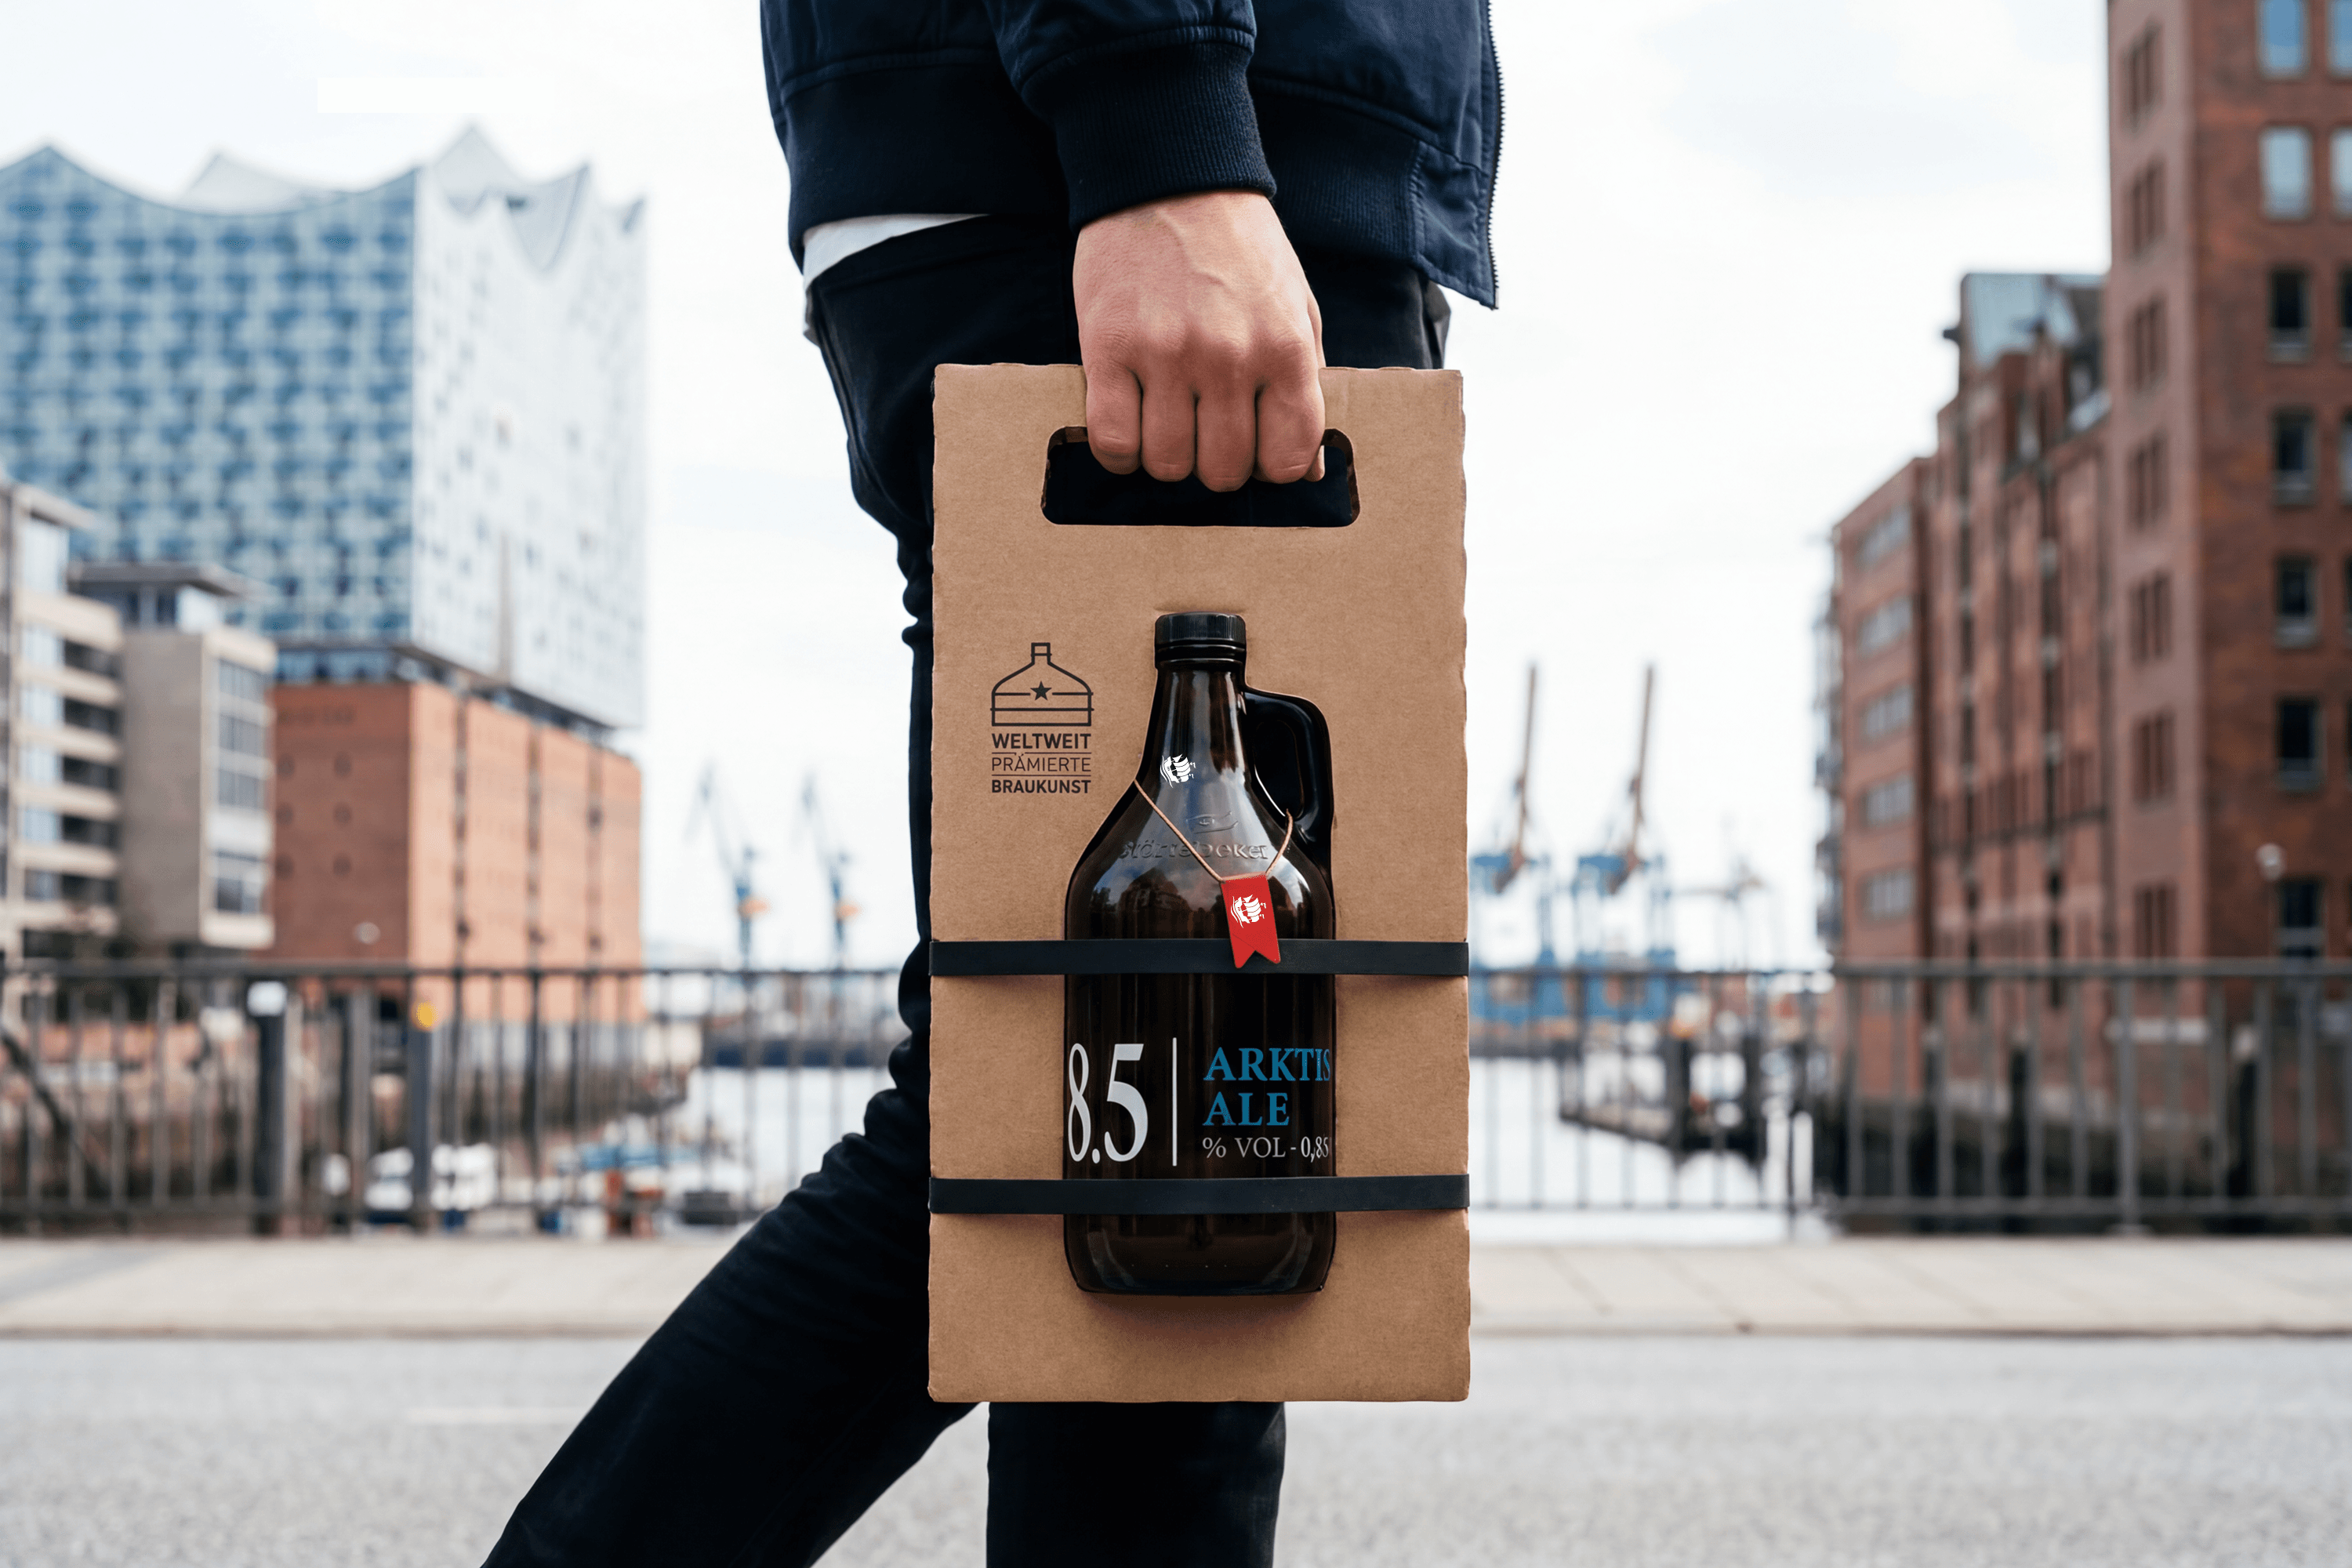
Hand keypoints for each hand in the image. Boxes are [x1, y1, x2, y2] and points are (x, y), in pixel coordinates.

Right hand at [1072, 191, 1324, 491]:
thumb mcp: (1293, 306)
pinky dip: (1119, 452)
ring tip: (1166, 422)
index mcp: (1283, 347)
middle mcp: (1228, 356)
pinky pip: (1113, 441)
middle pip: (1221, 470)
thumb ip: (1305, 385)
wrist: (1169, 179)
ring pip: (1166, 463)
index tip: (1255, 450)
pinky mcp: (1109, 348)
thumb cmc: (1238, 249)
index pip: (1287, 458)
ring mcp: (1166, 354)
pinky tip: (1129, 427)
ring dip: (1165, 456)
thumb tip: (1307, 469)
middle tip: (1204, 431)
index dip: (1270, 467)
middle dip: (1213, 463)